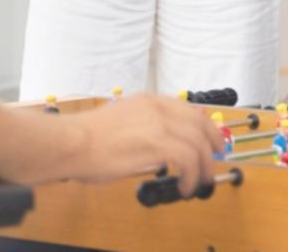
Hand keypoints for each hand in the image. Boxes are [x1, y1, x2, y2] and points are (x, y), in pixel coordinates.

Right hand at [71, 94, 220, 194]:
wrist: (71, 142)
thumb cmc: (87, 139)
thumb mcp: (122, 121)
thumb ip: (144, 129)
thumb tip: (159, 151)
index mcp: (149, 101)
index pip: (189, 110)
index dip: (205, 127)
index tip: (210, 140)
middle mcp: (158, 108)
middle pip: (200, 123)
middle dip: (213, 143)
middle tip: (216, 159)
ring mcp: (159, 124)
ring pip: (198, 143)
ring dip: (204, 165)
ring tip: (201, 181)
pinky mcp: (156, 144)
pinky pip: (188, 160)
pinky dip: (192, 175)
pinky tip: (185, 186)